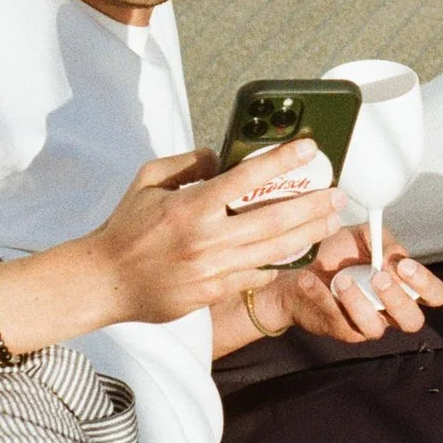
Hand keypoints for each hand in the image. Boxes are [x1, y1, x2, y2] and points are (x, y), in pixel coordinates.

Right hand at [79, 149, 343, 325]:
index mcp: (190, 207)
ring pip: (274, 251)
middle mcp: (206, 239)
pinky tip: (300, 251)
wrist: (104, 281)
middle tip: (338, 194)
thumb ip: (188, 163)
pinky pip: (257, 275)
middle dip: (313, 205)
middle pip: (274, 220)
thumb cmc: (125, 227)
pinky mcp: (213, 293)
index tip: (309, 149)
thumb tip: (223, 159)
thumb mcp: (149, 180)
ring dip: (309, 234)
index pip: (246, 178)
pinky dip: (280, 262)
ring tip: (331, 220)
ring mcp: (212, 270)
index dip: (282, 161)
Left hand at [250, 221, 442, 343]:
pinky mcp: (341, 330)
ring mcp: (366, 323)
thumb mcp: (363, 237)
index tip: (405, 266)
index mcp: (403, 284)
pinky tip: (311, 279)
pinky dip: (323, 298)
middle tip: (378, 278)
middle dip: (398, 300)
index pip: (434, 295)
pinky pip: (338, 321)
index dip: (427, 285)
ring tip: (342, 279)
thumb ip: (385, 242)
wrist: (294, 270)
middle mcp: (389, 308)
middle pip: (413, 321)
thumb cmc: (336, 253)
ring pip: (375, 328)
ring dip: (358, 302)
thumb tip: (395, 260)